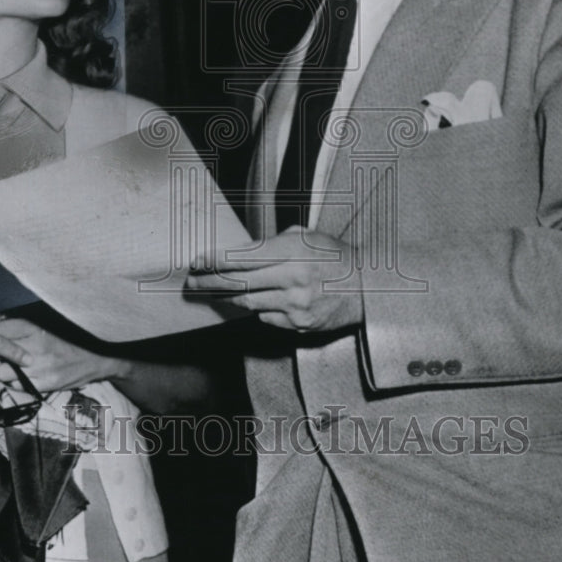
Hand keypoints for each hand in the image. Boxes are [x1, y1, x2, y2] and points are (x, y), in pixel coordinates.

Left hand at [0, 318, 129, 392]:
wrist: (95, 358)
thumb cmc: (64, 340)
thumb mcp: (41, 327)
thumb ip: (16, 327)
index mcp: (32, 327)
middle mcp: (33, 345)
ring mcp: (38, 366)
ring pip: (1, 373)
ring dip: (0, 373)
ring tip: (6, 370)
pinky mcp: (43, 384)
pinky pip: (15, 387)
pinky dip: (14, 384)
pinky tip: (21, 379)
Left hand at [185, 227, 362, 332]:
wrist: (368, 287)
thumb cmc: (335, 257)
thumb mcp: (306, 236)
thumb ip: (274, 243)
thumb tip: (241, 253)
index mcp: (293, 252)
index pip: (241, 258)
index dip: (215, 260)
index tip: (198, 261)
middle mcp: (292, 279)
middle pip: (238, 283)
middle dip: (210, 282)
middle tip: (192, 282)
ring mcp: (295, 305)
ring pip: (248, 303)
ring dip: (228, 297)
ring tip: (213, 292)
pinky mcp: (299, 325)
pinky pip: (266, 317)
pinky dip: (257, 309)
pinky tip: (253, 301)